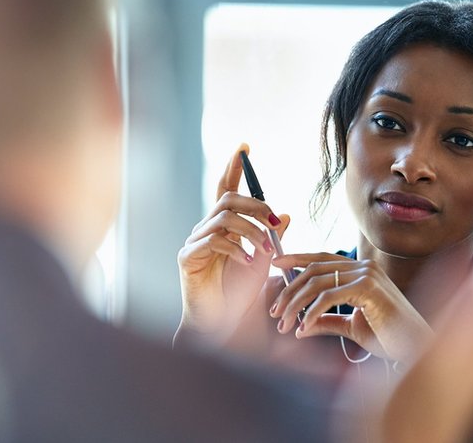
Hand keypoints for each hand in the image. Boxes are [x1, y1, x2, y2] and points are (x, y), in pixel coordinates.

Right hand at [174, 144, 288, 346]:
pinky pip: (214, 241)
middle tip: (274, 222)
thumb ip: (272, 237)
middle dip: (255, 204)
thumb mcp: (263, 262)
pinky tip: (247, 262)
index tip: (244, 147)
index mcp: (222, 226)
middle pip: (228, 198)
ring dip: (251, 230)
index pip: (226, 189)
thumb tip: (284, 213)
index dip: (233, 167)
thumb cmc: (239, 295)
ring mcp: (194, 242)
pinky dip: (236, 249)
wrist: (222, 325)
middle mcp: (205, 229)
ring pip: (223, 217)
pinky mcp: (187, 258)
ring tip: (265, 250)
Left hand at [268, 254, 432, 363]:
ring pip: (317, 282)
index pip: (322, 258)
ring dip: (295, 304)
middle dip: (289, 290)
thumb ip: (328, 320)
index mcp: (361, 270)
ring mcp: (367, 275)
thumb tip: (301, 326)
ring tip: (284, 323)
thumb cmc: (389, 337)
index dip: (296, 258)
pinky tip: (303, 327)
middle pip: (314, 269)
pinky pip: (328, 296)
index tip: (275, 264)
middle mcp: (364, 267)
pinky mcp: (368, 289)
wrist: (416, 349)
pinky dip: (311, 312)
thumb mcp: (351, 326)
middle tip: (274, 311)